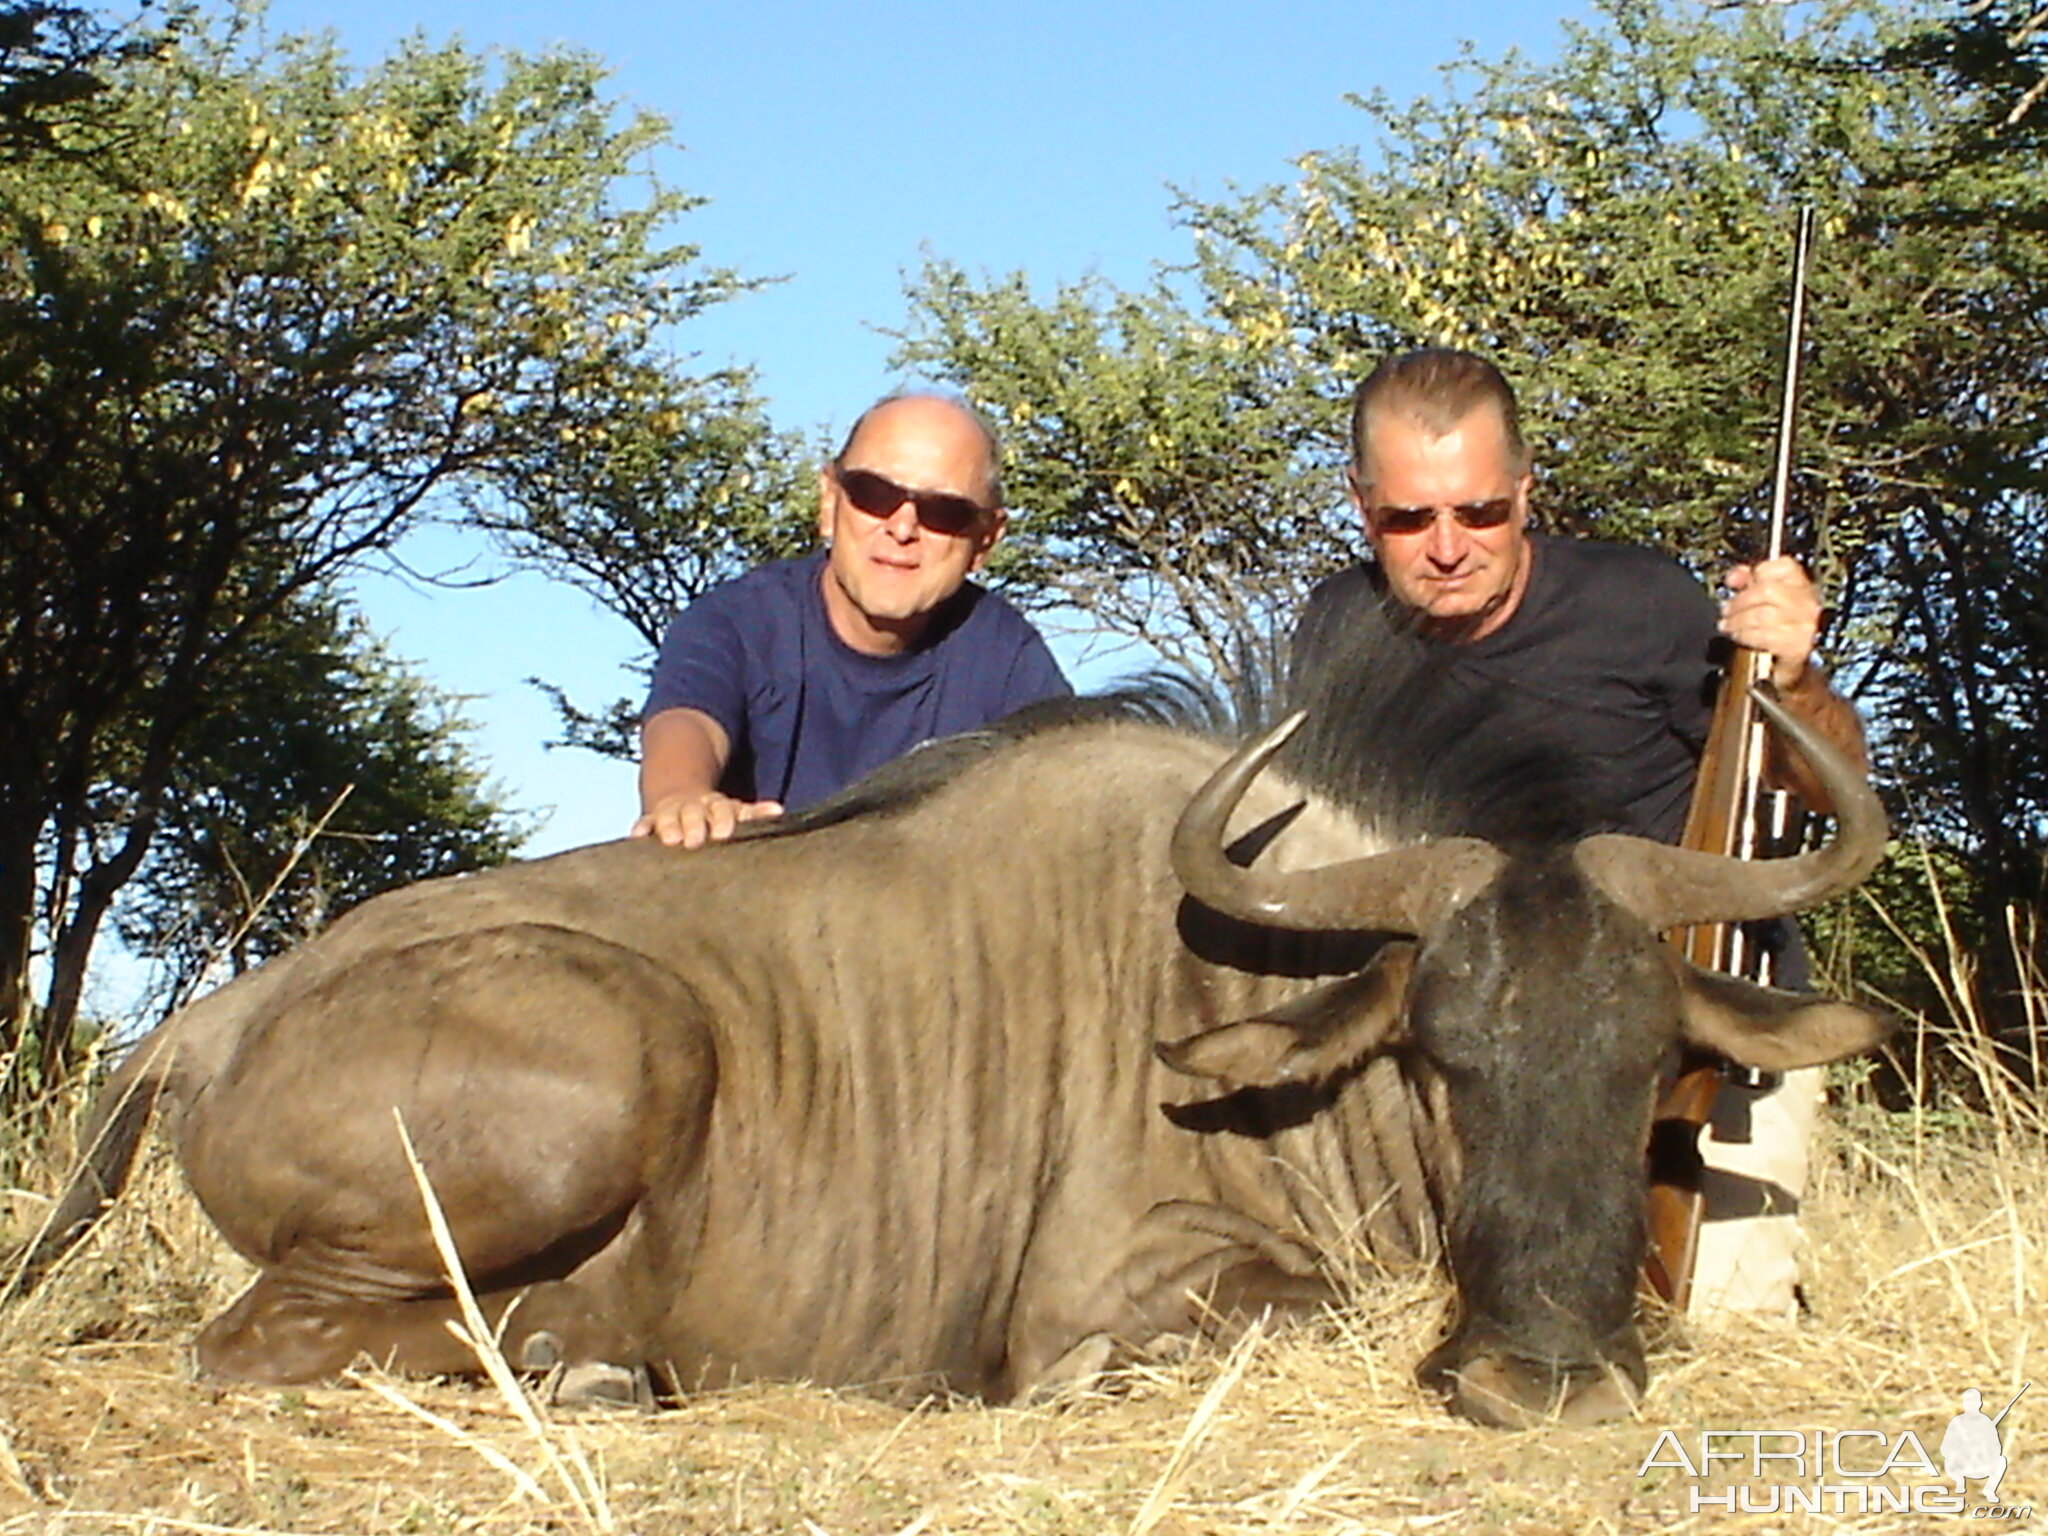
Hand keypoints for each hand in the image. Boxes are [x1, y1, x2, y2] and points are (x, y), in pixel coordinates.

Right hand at [630, 791, 783, 848]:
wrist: (682, 796)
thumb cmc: (717, 816)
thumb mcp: (736, 812)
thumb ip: (755, 814)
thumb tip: (778, 810)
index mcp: (716, 805)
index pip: (721, 808)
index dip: (722, 819)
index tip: (724, 834)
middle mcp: (693, 807)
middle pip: (693, 812)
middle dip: (694, 824)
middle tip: (694, 841)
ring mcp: (671, 812)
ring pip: (669, 816)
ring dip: (669, 826)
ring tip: (670, 840)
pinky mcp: (651, 820)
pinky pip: (645, 822)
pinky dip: (641, 827)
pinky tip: (638, 836)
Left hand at [1719, 556, 1823, 691]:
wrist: (1791, 669)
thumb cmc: (1777, 631)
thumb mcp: (1763, 603)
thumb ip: (1749, 583)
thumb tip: (1735, 576)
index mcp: (1802, 587)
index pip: (1784, 566)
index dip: (1758, 571)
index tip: (1737, 582)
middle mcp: (1808, 603)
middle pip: (1769, 590)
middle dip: (1740, 601)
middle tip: (1726, 611)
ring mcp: (1805, 625)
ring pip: (1764, 614)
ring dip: (1739, 621)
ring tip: (1728, 626)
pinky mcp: (1798, 647)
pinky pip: (1766, 636)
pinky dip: (1747, 636)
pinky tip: (1740, 637)